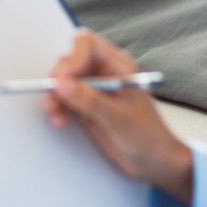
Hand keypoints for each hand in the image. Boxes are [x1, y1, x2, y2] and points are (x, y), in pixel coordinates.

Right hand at [43, 29, 192, 203]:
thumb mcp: (117, 118)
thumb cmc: (146, 136)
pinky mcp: (84, 104)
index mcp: (117, 66)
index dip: (73, 58)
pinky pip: (62, 97)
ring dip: (54, 95)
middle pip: (69, 61)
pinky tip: (60, 120)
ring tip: (56, 115)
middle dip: (58, 79)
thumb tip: (61, 84)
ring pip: (62, 80)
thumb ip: (88, 100)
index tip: (65, 79)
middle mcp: (103, 72)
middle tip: (55, 98)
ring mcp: (92, 88)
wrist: (153, 161)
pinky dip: (56, 106)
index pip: (87, 44)